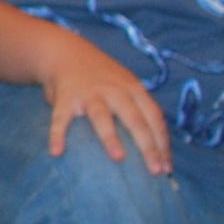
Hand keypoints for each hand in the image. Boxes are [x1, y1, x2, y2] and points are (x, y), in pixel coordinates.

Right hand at [35, 31, 171, 174]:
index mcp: (133, 88)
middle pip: (134, 118)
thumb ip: (138, 110)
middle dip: (147, 146)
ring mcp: (89, 93)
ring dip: (110, 137)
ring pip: (102, 116)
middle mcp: (114, 90)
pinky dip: (58, 134)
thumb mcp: (125, 85)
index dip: (162, 143)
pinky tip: (56, 151)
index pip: (154, 117)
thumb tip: (155, 153)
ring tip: (118, 157)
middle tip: (155, 171)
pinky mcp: (65, 97)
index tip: (167, 168)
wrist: (65, 52)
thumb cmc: (102, 78)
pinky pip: (61, 118)